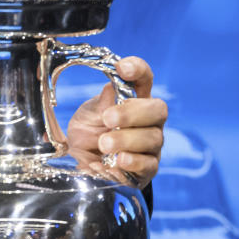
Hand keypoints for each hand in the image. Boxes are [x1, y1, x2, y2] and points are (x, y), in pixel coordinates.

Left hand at [65, 56, 166, 188]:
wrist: (81, 165)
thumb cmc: (88, 134)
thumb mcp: (87, 116)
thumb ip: (100, 104)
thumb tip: (111, 90)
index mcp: (134, 100)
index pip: (145, 78)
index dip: (138, 70)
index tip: (122, 68)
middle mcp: (149, 121)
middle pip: (158, 109)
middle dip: (132, 113)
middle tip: (108, 118)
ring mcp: (151, 146)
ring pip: (153, 138)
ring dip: (126, 140)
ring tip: (103, 144)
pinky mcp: (147, 170)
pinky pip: (148, 165)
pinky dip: (131, 162)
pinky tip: (117, 161)